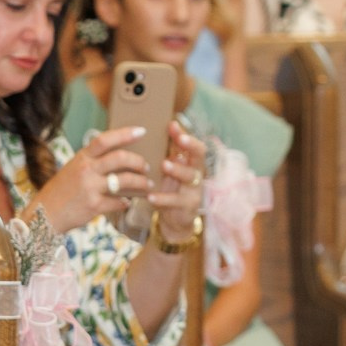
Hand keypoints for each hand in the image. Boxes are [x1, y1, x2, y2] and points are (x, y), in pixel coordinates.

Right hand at [34, 127, 152, 234]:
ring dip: (141, 182)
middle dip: (139, 162)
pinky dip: (126, 202)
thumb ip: (93, 161)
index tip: (142, 131)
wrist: (44, 215)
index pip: (104, 140)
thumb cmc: (62, 190)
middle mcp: (86, 170)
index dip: (125, 133)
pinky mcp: (94, 205)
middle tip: (146, 167)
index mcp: (82, 158)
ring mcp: (90, 188)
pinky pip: (119, 202)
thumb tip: (119, 155)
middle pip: (120, 158)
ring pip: (125, 180)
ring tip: (147, 185)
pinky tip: (128, 202)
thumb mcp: (74, 168)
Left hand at [139, 126, 207, 240]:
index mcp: (190, 162)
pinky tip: (151, 196)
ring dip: (178, 169)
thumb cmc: (169, 191)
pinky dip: (164, 198)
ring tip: (165, 165)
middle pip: (199, 156)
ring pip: (190, 176)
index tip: (172, 124)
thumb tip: (146, 135)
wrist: (174, 221)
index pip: (191, 144)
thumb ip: (164, 156)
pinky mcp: (188, 206)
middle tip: (180, 139)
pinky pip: (177, 200)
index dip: (184, 134)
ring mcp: (194, 190)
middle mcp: (196, 173)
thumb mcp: (167, 173)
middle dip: (190, 145)